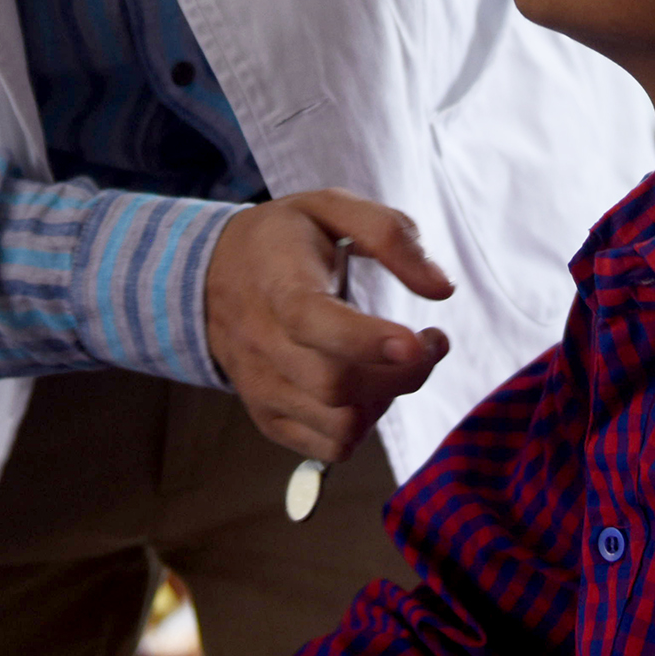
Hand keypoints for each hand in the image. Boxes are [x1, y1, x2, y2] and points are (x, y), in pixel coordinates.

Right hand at [206, 189, 454, 460]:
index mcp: (278, 282)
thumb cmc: (283, 239)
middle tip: (429, 343)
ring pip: (340, 425)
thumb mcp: (330, 208)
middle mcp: (263, 342)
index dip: (365, 339)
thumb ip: (389, 235)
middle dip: (403, 373)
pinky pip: (330, 447)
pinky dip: (364, 425)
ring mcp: (262, 387)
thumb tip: (443, 288)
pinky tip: (368, 388)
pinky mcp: (268, 417)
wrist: (211, 274)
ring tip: (394, 364)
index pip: (312, 321)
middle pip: (336, 385)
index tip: (415, 339)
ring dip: (386, 400)